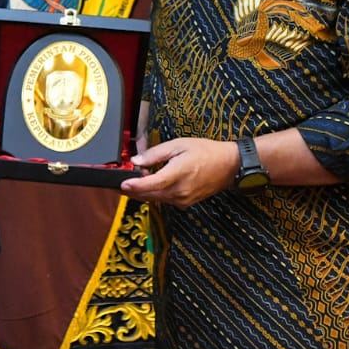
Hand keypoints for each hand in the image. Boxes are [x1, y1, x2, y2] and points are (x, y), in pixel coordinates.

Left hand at [121, 137, 238, 206]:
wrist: (228, 166)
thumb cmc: (205, 152)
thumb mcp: (179, 145)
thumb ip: (155, 154)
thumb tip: (136, 161)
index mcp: (177, 174)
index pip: (151, 184)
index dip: (134, 186)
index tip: (121, 184)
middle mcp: (179, 192)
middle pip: (149, 195)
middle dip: (132, 191)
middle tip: (119, 183)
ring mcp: (182, 200)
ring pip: (155, 199)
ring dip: (143, 192)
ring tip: (135, 181)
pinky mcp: (185, 203)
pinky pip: (165, 200)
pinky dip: (155, 194)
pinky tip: (152, 184)